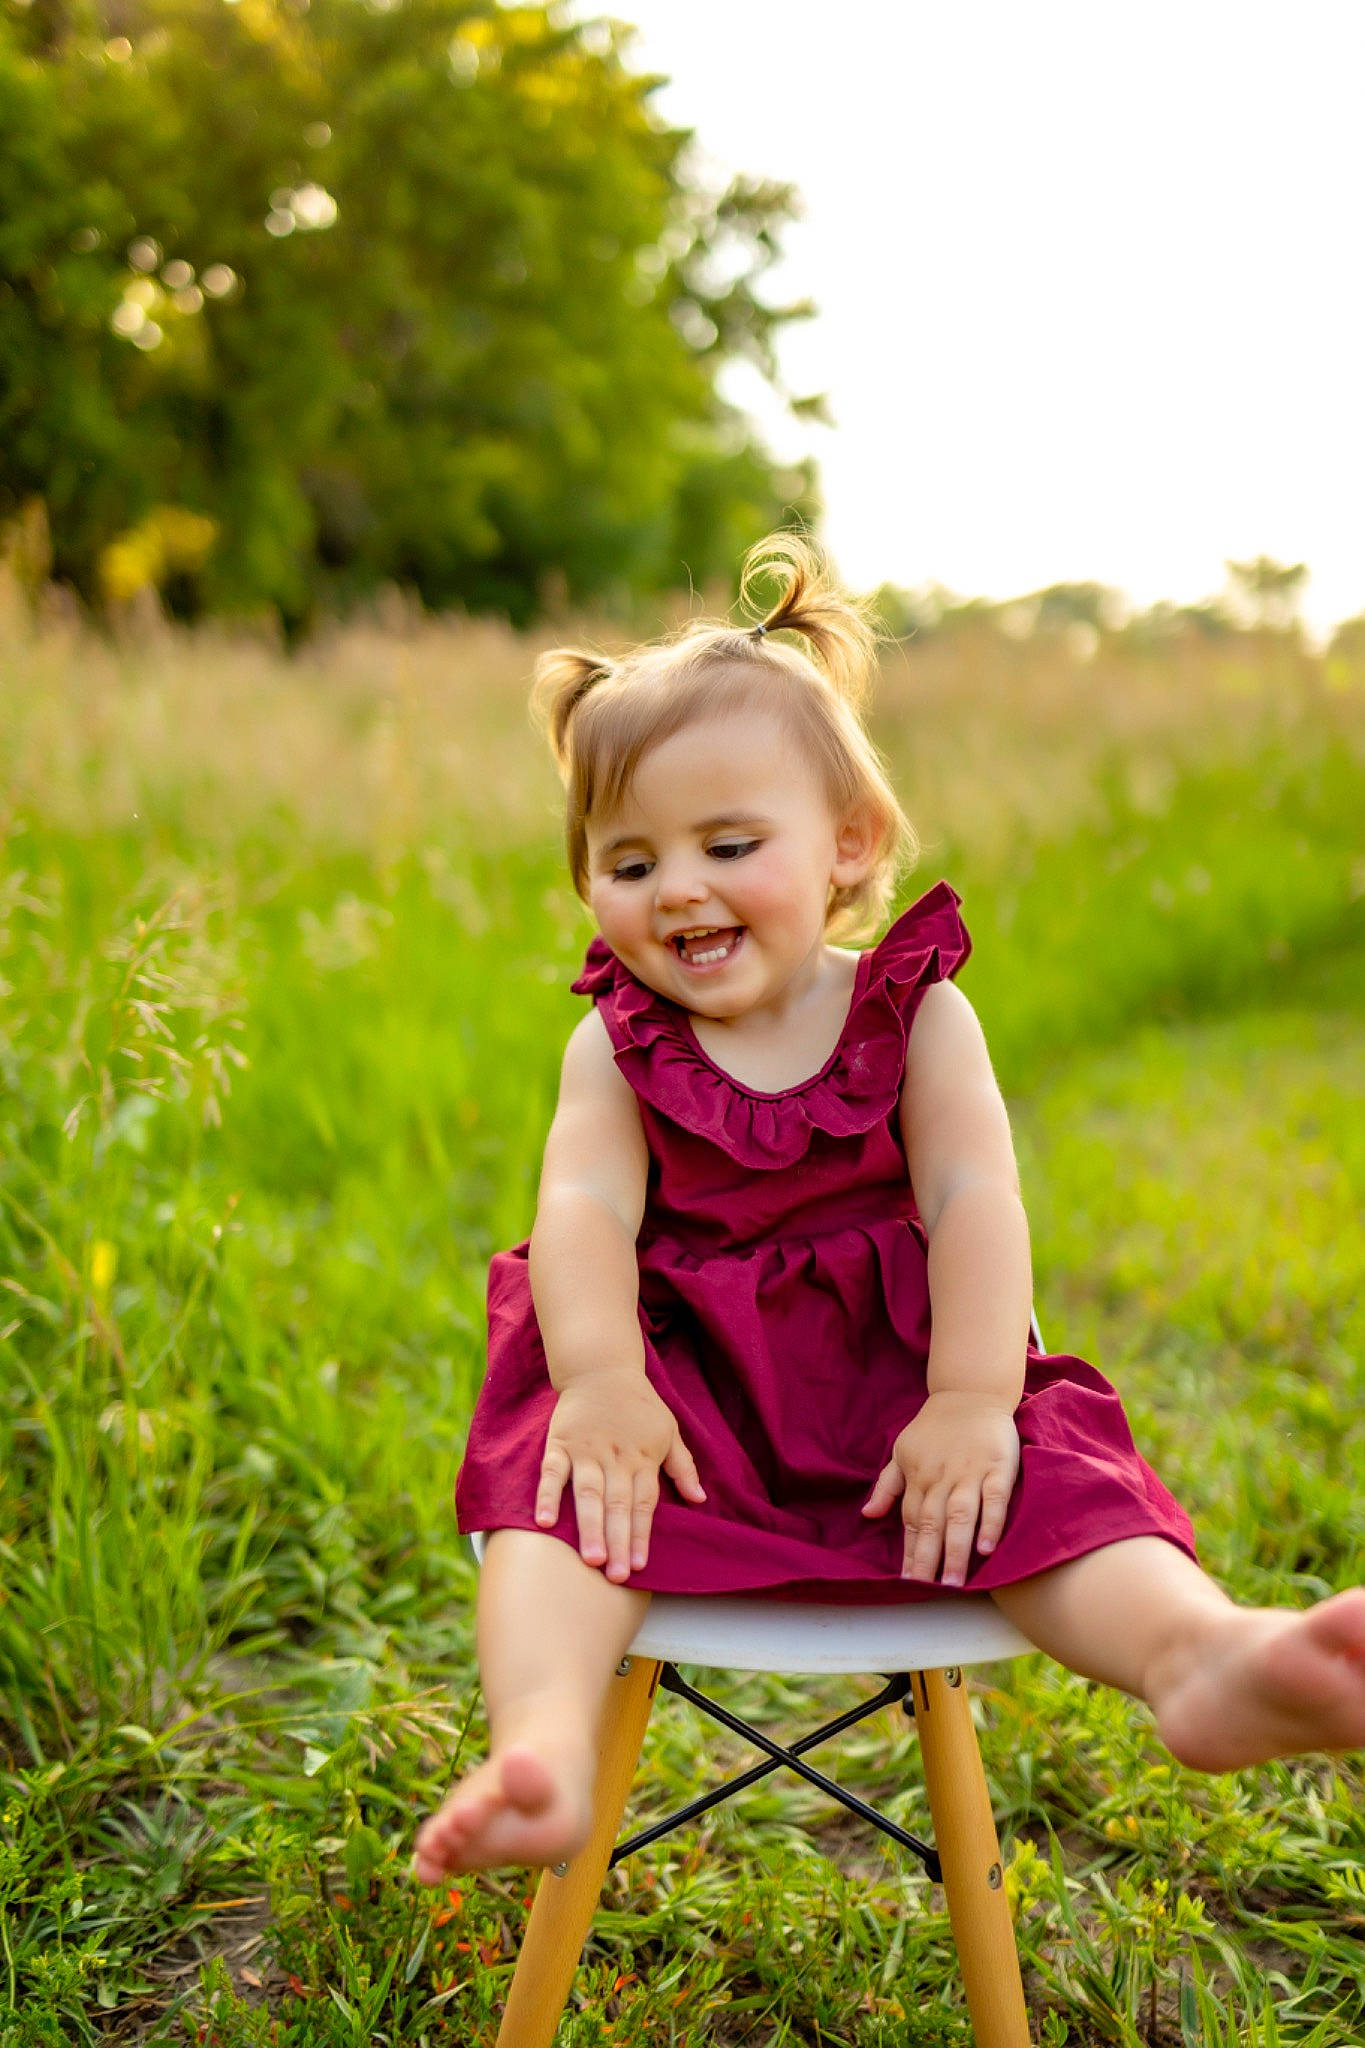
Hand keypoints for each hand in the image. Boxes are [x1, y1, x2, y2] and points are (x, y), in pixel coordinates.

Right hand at [535, 1369, 705, 1582]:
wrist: (602, 1368)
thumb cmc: (639, 1405)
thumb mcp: (669, 1430)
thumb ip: (682, 1466)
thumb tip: (700, 1499)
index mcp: (643, 1458)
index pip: (644, 1503)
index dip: (641, 1535)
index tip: (640, 1566)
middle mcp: (615, 1458)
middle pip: (618, 1504)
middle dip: (618, 1541)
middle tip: (616, 1575)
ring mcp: (586, 1451)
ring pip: (588, 1493)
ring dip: (589, 1526)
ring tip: (590, 1559)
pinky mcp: (560, 1443)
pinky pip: (551, 1473)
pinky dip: (548, 1496)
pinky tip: (545, 1522)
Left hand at [861, 1390, 1019, 1586]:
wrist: (970, 1393)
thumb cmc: (935, 1428)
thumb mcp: (902, 1452)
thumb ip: (887, 1486)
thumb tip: (867, 1515)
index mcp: (918, 1477)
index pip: (910, 1520)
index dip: (909, 1551)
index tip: (907, 1582)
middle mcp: (942, 1478)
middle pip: (932, 1523)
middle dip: (928, 1558)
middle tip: (926, 1590)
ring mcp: (970, 1473)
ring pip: (960, 1516)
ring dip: (956, 1549)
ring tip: (954, 1582)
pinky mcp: (998, 1467)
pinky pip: (994, 1498)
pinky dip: (990, 1523)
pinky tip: (986, 1548)